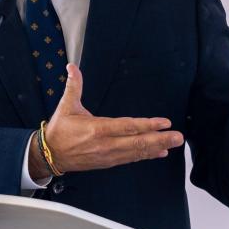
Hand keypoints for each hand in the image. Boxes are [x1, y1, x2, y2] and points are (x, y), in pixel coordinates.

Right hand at [28, 63, 184, 179]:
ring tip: (174, 143)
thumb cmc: (60, 130)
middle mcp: (106, 144)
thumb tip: (72, 66)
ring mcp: (108, 155)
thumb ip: (74, 85)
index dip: (147, 125)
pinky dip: (146, 155)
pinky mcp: (108, 162)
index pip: (127, 127)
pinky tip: (159, 152)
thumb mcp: (66, 106)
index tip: (164, 123)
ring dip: (157, 147)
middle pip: (137, 143)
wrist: (50, 155)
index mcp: (97, 129)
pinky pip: (131, 159)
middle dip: (160, 139)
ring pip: (136, 152)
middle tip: (178, 137)